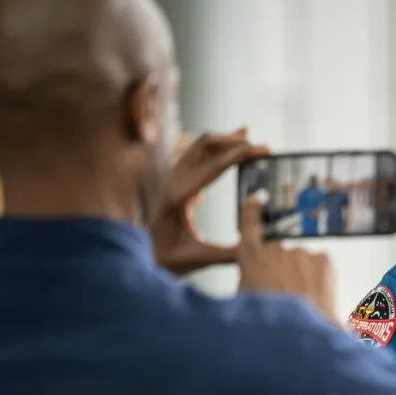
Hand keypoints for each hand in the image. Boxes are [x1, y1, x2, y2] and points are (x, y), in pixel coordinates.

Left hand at [151, 127, 268, 274]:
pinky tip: (227, 149)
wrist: (132, 259)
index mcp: (177, 196)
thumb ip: (229, 254)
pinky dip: (213, 149)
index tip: (263, 149)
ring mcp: (170, 179)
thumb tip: (258, 249)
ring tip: (245, 134)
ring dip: (223, 141)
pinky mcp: (172, 182)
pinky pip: (194, 157)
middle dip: (233, 141)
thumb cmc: (163, 260)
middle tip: (259, 145)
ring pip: (197, 146)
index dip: (241, 154)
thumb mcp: (197, 258)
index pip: (214, 166)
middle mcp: (171, 181)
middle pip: (204, 145)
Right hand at [237, 195, 336, 318]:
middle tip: (284, 295)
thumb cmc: (269, 321)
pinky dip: (318, 279)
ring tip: (300, 302)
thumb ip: (248, 281)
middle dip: (282, 271)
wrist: (298, 331)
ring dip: (301, 278)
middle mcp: (275, 249)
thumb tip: (256, 282)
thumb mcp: (242, 300)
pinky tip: (313, 297)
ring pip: (301, 263)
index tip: (257, 198)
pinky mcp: (323, 259)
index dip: (253, 209)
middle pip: (279, 254)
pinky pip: (320, 267)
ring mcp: (301, 252)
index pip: (250, 224)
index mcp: (251, 256)